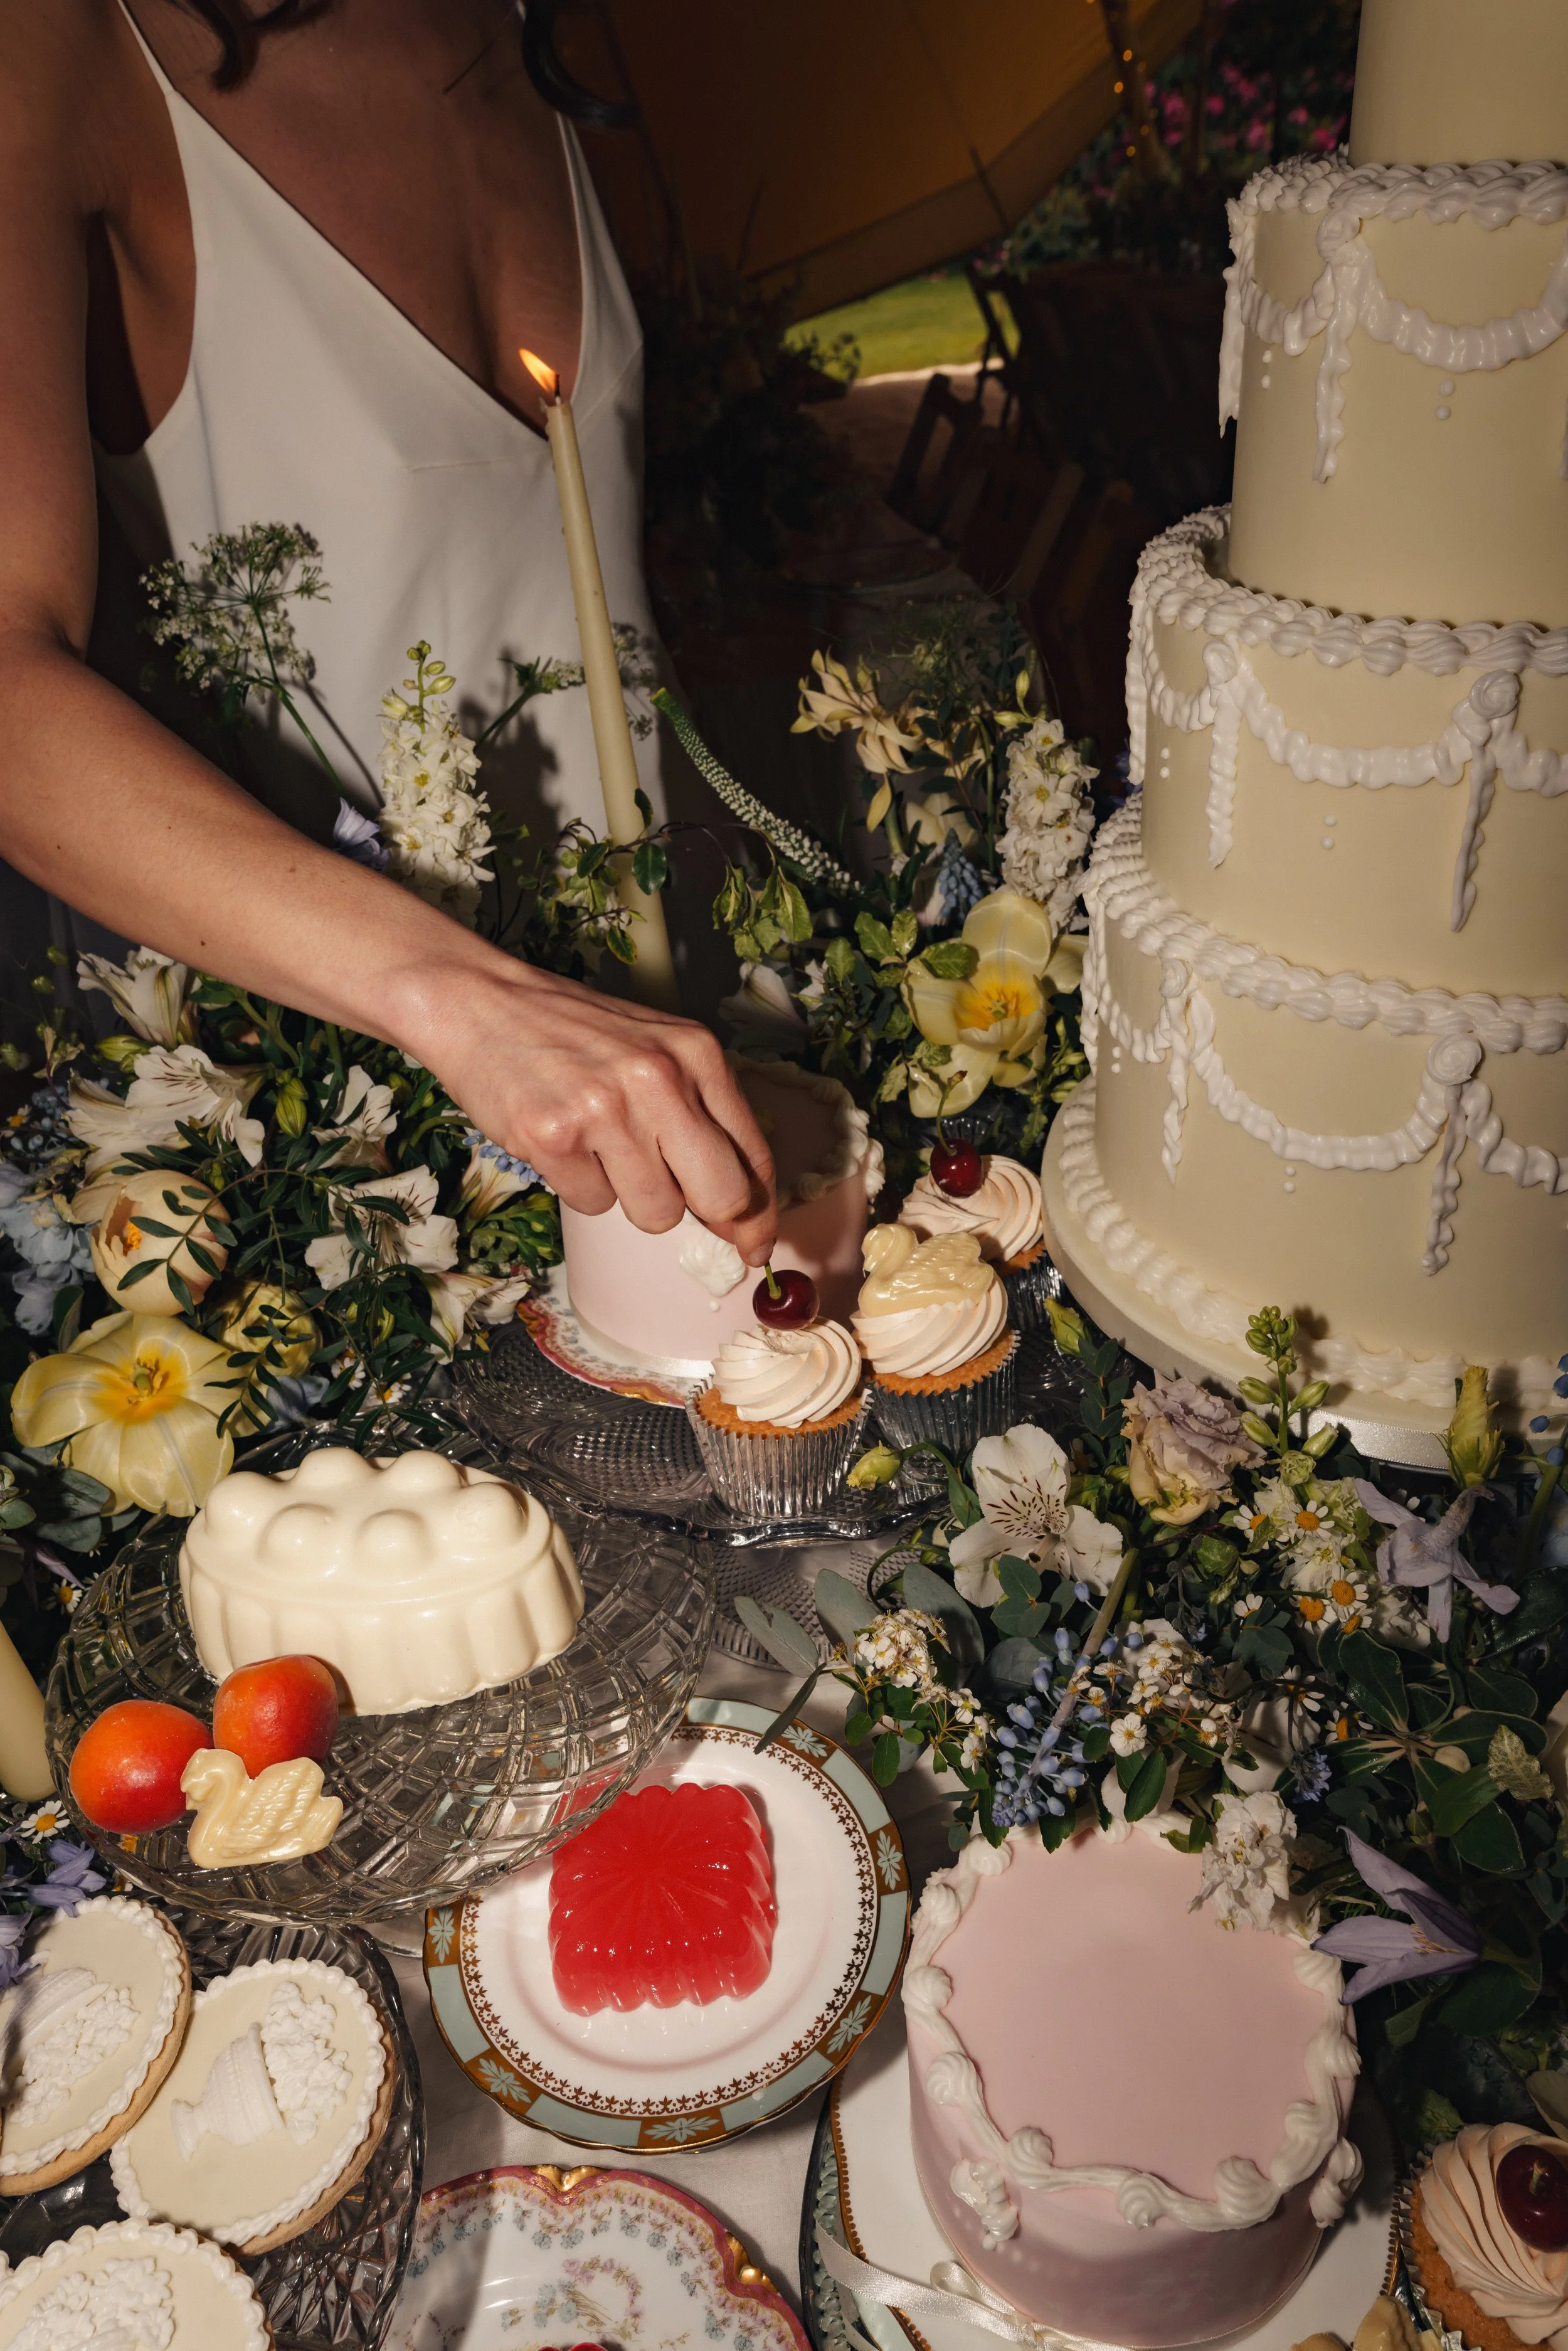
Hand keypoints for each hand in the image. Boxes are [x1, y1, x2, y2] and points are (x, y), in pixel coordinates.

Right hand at [400, 953, 777, 1263]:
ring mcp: (605, 1109)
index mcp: (696, 1054)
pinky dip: (579, 1185)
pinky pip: (593, 1204)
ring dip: (629, 1196)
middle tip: (669, 1199)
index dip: (758, 1214)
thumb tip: (739, 1205)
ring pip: (655, 1212)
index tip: (755, 1245)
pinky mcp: (553, 1137)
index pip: (753, 1156)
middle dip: (700, 1214)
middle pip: (721, 1197)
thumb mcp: (656, 1049)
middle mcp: (658, 1079)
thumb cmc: (573, 1032)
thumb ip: (702, 1113)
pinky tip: (564, 1142)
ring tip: (599, 1146)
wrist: (482, 1002)